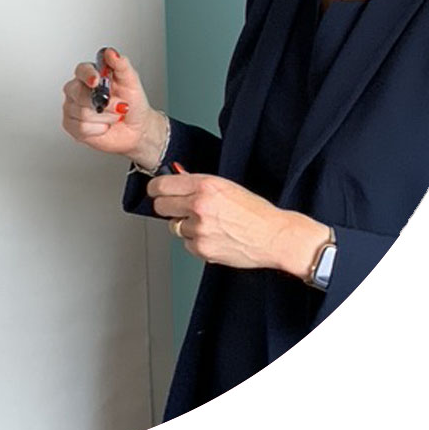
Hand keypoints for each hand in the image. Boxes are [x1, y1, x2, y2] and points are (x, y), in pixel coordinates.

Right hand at [60, 46, 167, 169]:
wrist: (136, 128)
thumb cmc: (133, 103)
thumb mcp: (131, 81)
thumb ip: (121, 64)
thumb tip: (111, 53)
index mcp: (90, 75)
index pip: (81, 70)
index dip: (88, 75)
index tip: (96, 81)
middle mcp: (77, 89)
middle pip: (78, 93)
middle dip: (104, 103)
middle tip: (119, 105)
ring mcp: (72, 107)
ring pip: (83, 113)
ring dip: (106, 117)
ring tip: (114, 116)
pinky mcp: (71, 125)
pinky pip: (81, 128)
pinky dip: (99, 128)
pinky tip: (104, 125)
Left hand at [148, 171, 329, 276]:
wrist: (274, 236)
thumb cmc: (255, 211)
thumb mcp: (225, 187)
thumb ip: (197, 184)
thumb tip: (176, 180)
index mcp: (204, 185)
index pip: (161, 185)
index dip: (155, 189)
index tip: (155, 191)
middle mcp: (198, 205)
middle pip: (160, 206)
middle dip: (167, 207)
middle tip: (178, 208)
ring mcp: (199, 229)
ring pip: (174, 226)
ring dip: (185, 226)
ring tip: (209, 224)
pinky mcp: (202, 249)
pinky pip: (186, 244)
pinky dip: (195, 242)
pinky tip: (213, 237)